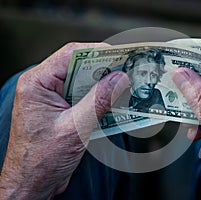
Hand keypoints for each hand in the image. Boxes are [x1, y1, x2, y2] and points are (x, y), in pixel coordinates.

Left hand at [0, 43, 128, 198]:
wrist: (31, 184)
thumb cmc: (40, 160)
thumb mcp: (74, 128)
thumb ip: (98, 101)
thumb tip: (119, 78)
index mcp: (38, 83)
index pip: (71, 55)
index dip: (98, 51)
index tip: (121, 54)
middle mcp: (44, 86)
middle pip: (79, 66)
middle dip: (104, 69)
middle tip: (127, 71)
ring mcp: (53, 98)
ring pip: (84, 81)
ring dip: (103, 85)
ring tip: (125, 87)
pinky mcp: (62, 109)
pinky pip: (84, 96)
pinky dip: (99, 98)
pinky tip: (114, 102)